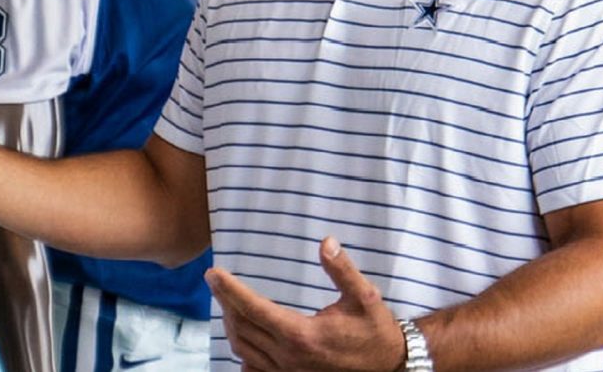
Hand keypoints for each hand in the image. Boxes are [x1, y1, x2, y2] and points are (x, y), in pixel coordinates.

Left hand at [207, 236, 405, 371]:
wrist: (389, 365)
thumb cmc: (376, 329)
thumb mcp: (364, 295)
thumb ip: (342, 270)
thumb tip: (326, 242)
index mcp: (302, 334)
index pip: (253, 308)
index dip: (229, 290)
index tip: (212, 273)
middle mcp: (289, 357)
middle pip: (241, 328)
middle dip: (226, 302)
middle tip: (219, 282)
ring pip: (243, 349)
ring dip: (231, 324)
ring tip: (228, 302)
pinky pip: (254, 369)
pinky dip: (242, 351)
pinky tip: (243, 336)